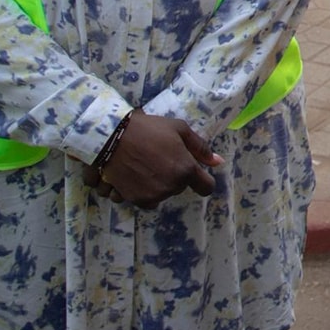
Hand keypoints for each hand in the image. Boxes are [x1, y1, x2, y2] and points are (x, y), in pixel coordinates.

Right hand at [90, 112, 221, 207]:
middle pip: (180, 187)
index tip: (197, 174)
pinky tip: (136, 174)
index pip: (206, 187)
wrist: (112, 138)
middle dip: (175, 175)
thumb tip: (218, 162)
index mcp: (186, 170)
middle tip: (161, 157)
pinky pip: (147, 199)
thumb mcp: (179, 129)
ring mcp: (153, 196)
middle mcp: (171, 187)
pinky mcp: (135, 200)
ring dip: (159, 184)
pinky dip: (143, 190)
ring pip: (163, 193)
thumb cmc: (148, 129)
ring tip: (146, 164)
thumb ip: (200, 148)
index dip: (203, 181)